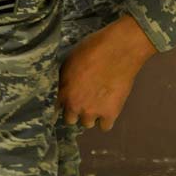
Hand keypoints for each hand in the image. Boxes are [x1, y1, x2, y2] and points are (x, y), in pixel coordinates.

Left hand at [57, 14, 156, 130]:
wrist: (119, 50)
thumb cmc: (92, 49)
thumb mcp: (68, 61)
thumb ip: (63, 80)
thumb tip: (62, 87)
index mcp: (63, 92)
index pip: (56, 108)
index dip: (63, 102)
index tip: (68, 99)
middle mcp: (75, 106)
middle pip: (70, 119)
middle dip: (76, 111)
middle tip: (84, 100)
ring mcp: (93, 112)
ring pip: (87, 124)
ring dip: (90, 115)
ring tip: (97, 102)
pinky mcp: (111, 114)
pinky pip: (105, 126)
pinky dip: (106, 120)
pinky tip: (108, 109)